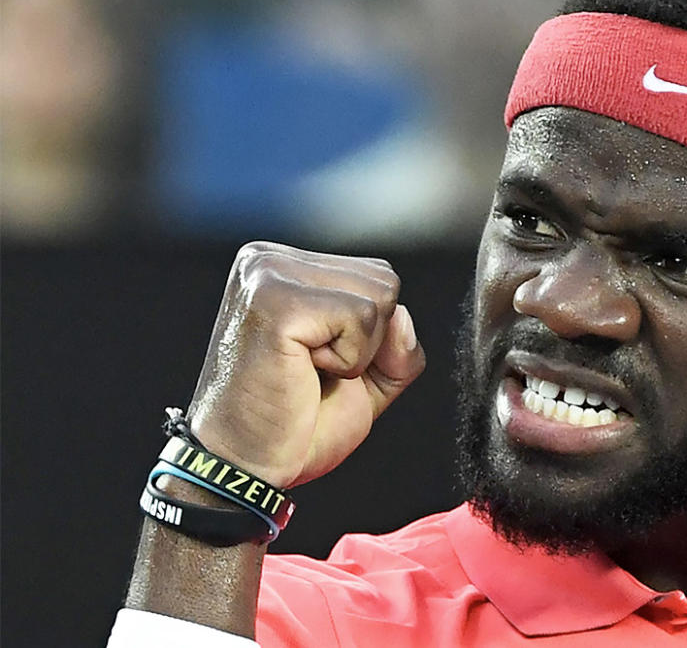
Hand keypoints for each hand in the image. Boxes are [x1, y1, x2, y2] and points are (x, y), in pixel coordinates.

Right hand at [184, 242, 425, 487]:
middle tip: (312, 371)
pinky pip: (363, 318)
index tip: (317, 363)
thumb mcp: (365, 377)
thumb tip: (403, 317)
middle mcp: (268, 260)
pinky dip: (349, 360)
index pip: (375, 276)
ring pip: (379, 297)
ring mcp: (268, 276)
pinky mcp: (276, 303)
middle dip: (369, 341)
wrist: (242, 468)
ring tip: (306, 371)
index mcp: (283, 267)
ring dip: (358, 351)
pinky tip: (303, 373)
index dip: (371, 335)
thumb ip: (397, 344)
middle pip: (383, 280)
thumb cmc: (294, 424)